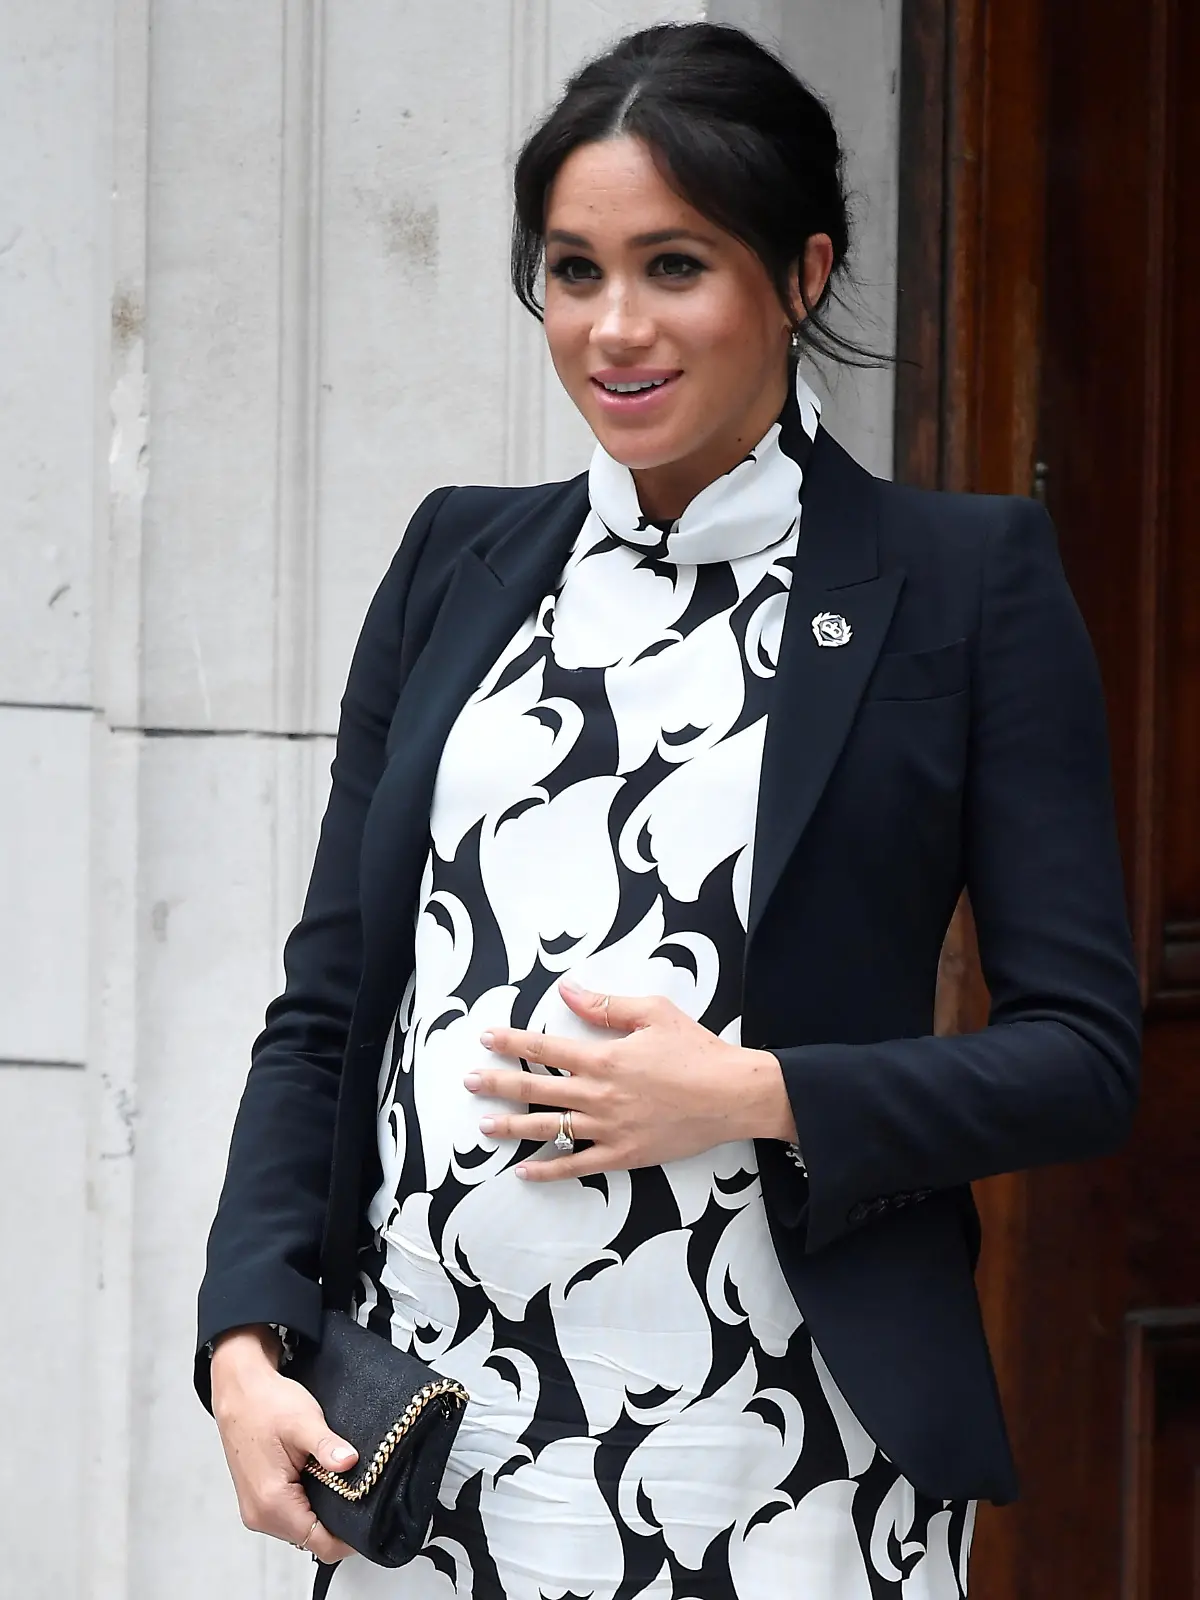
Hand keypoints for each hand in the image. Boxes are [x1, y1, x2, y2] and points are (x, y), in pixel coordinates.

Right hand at [210, 1324, 356, 1562]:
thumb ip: (327, 1446)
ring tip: (335, 1479)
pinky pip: (291, 1515)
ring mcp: (256, 1509)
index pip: (320, 1544)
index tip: (370, 1517)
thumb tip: (349, 1463)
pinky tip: (318, 1478)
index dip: (349, 1538)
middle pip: (312, 1540)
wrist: (239, 1390)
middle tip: (357, 1491)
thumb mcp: (303, 1421)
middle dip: (337, 1522)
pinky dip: (308, 1503)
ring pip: (301, 1529)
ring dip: (322, 1511)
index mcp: (271, 1503)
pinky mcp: (258, 1500)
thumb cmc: (265, 1403)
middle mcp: (260, 1514)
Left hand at [464, 980, 795, 1180]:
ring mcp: (608, 1128)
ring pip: (549, 1128)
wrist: (731, 1095)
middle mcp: (598, 1094)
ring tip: (484, 1126)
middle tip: (468, 1081)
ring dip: (512, 1127)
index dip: (512, 1042)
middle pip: (536, 1089)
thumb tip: (567, 990)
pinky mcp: (623, 1156)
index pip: (545, 1048)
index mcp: (603, 1057)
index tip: (487, 1038)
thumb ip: (605, 1005)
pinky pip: (577, 1165)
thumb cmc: (696, 1050)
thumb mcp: (653, 1014)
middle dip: (497, 1084)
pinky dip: (549, 1169)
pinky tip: (525, 1170)